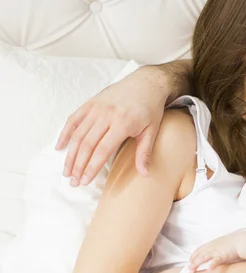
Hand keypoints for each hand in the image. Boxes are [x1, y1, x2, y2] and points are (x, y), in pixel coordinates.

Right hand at [57, 66, 168, 185]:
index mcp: (122, 123)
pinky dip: (64, 133)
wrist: (146, 83)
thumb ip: (144, 153)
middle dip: (78, 165)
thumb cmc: (150, 109)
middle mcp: (106, 115)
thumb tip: (145, 175)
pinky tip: (60, 148)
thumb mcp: (152, 131)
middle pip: (86, 144)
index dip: (91, 167)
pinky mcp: (91, 102)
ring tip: (66, 171)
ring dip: (70, 154)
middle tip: (72, 182)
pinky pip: (73, 119)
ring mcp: (96, 108)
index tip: (84, 181)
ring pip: (78, 134)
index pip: (102, 150)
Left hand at [189, 231, 245, 271]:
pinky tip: (208, 269)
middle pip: (199, 254)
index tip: (189, 262)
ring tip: (192, 270)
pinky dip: (212, 264)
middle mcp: (212, 247)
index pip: (199, 250)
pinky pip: (216, 260)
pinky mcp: (223, 255)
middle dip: (192, 262)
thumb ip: (215, 249)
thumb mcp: (221, 244)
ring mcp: (216, 251)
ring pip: (204, 257)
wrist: (241, 240)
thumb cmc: (233, 243)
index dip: (193, 256)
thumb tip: (211, 257)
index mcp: (211, 244)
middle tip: (188, 269)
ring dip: (197, 263)